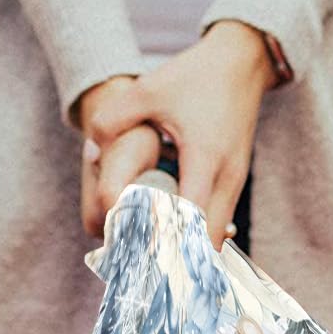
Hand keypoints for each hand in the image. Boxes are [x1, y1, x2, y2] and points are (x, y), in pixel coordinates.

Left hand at [82, 21, 276, 247]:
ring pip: (215, 238)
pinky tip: (172, 242)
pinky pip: (217, 224)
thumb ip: (113, 118)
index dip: (167, 244)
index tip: (141, 260)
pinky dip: (197, 238)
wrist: (242, 61)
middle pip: (207, 243)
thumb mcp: (150, 89)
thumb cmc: (195, 75)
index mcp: (205, 159)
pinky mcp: (235, 183)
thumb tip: (90, 153)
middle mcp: (226, 178)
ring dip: (188, 253)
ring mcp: (235, 183)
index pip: (190, 221)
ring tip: (155, 263)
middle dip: (178, 262)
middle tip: (145, 272)